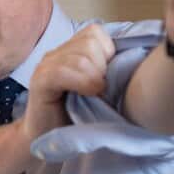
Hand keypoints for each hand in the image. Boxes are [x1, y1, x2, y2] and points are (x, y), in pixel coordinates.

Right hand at [24, 24, 115, 140]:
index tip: (107, 78)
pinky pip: (62, 71)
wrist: (49, 141)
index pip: (95, 32)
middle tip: (100, 90)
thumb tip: (133, 58)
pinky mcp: (39, 81)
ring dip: (94, 78)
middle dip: (102, 66)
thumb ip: (109, 70)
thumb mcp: (99, 89)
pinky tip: (88, 95)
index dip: (108, 52)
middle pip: (90, 41)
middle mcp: (56, 54)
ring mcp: (45, 66)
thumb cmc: (77, 118)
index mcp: (71, 51)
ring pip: (80, 56)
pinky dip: (82, 82)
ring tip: (94, 95)